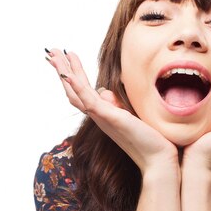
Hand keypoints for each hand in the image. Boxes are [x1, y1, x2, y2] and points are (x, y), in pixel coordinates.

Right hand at [45, 49, 178, 174]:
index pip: (83, 93)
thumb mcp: (133, 114)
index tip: (68, 57)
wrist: (158, 159)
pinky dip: (78, 87)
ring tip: (56, 55)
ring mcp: (103, 117)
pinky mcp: (111, 118)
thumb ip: (119, 103)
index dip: (73, 75)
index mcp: (104, 115)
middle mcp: (99, 116)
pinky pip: (90, 101)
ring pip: (77, 93)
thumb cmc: (150, 139)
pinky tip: (68, 75)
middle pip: (74, 91)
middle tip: (53, 51)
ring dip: (65, 72)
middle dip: (63, 69)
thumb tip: (107, 92)